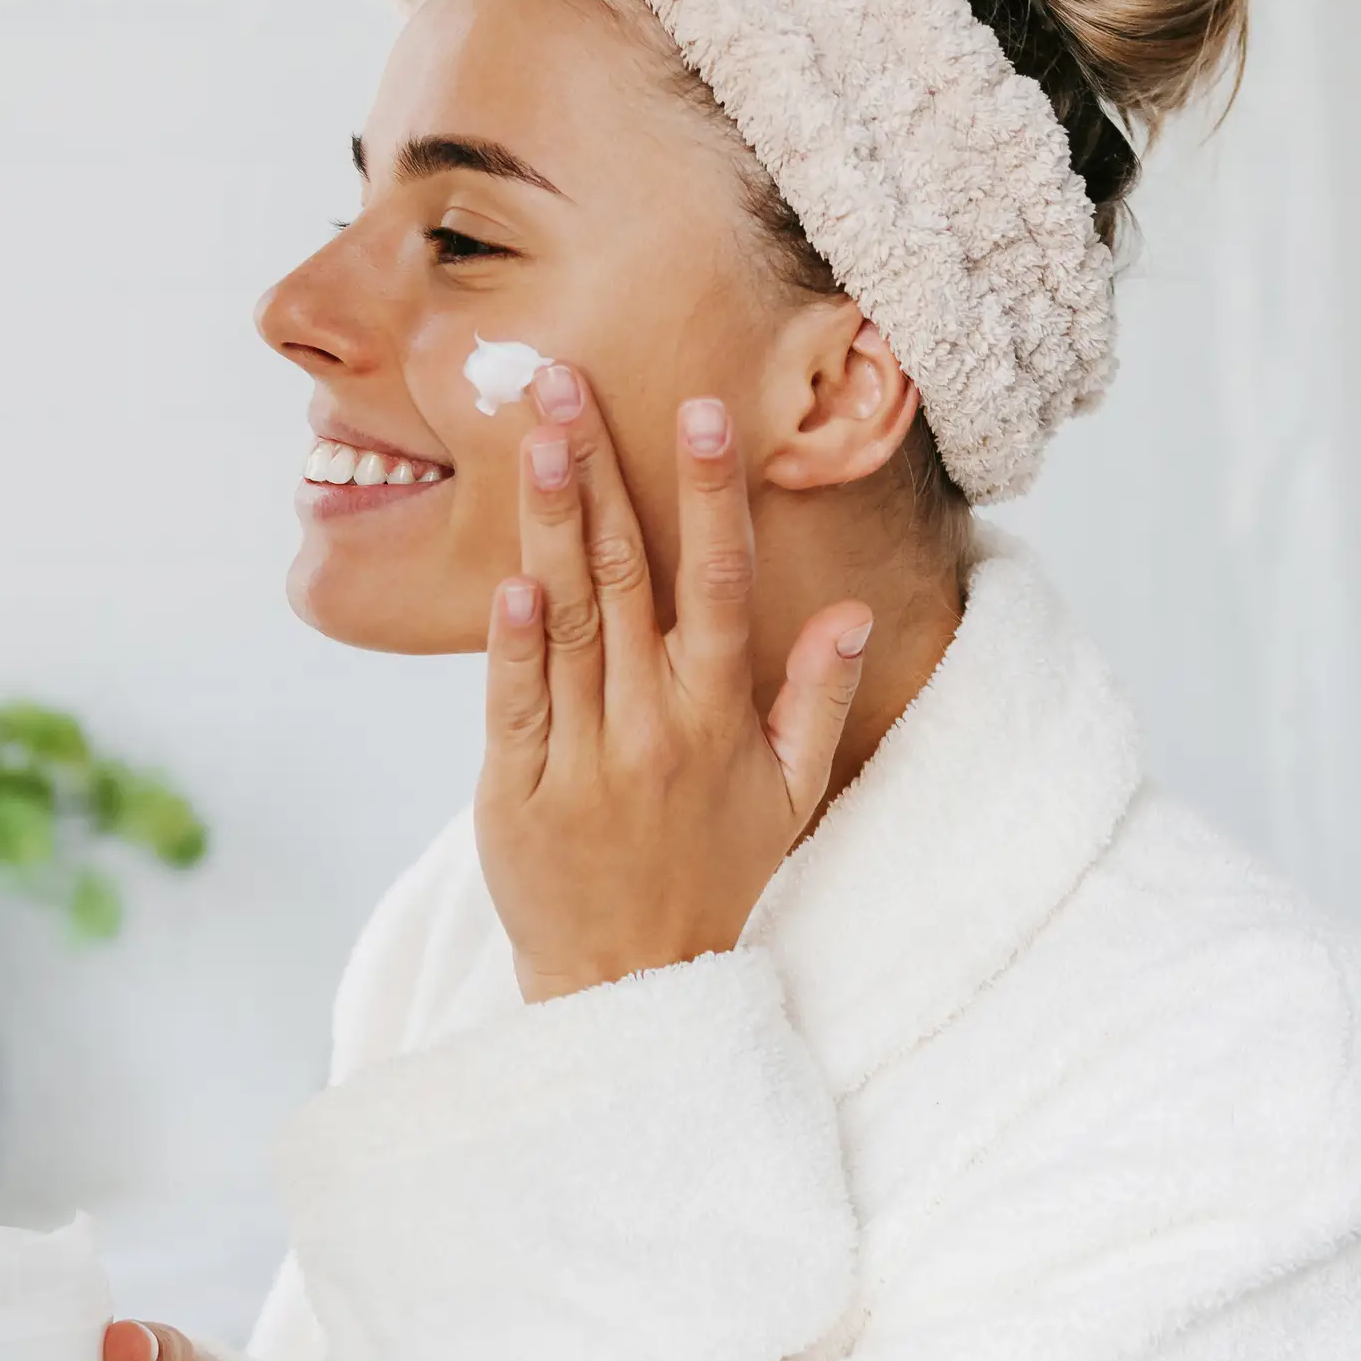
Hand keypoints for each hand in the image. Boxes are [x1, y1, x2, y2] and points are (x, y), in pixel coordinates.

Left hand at [481, 361, 873, 1003]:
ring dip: (551, 523)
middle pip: (626, 576)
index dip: (708, 493)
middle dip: (598, 470)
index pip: (716, 583)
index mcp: (718, 717)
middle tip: (567, 380)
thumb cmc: (712, 875)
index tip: (697, 411)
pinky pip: (516, 702)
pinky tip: (510, 573)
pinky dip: (513, 640)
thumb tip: (850, 612)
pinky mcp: (517, 791)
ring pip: (566, 620)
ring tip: (536, 436)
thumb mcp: (788, 794)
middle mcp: (654, 726)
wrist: (628, 980)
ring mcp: (584, 757)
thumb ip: (815, 696)